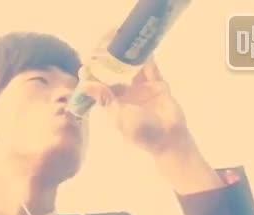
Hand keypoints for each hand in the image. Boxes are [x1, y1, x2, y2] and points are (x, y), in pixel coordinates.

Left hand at [79, 33, 188, 154]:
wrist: (169, 139)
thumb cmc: (141, 134)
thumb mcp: (119, 117)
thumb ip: (104, 98)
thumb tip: (85, 85)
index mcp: (113, 104)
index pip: (99, 84)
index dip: (92, 72)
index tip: (85, 59)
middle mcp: (126, 94)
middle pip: (113, 72)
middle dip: (107, 57)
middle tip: (101, 41)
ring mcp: (142, 88)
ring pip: (131, 66)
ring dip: (125, 52)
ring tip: (118, 35)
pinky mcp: (158, 84)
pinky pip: (150, 66)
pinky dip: (145, 54)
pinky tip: (140, 41)